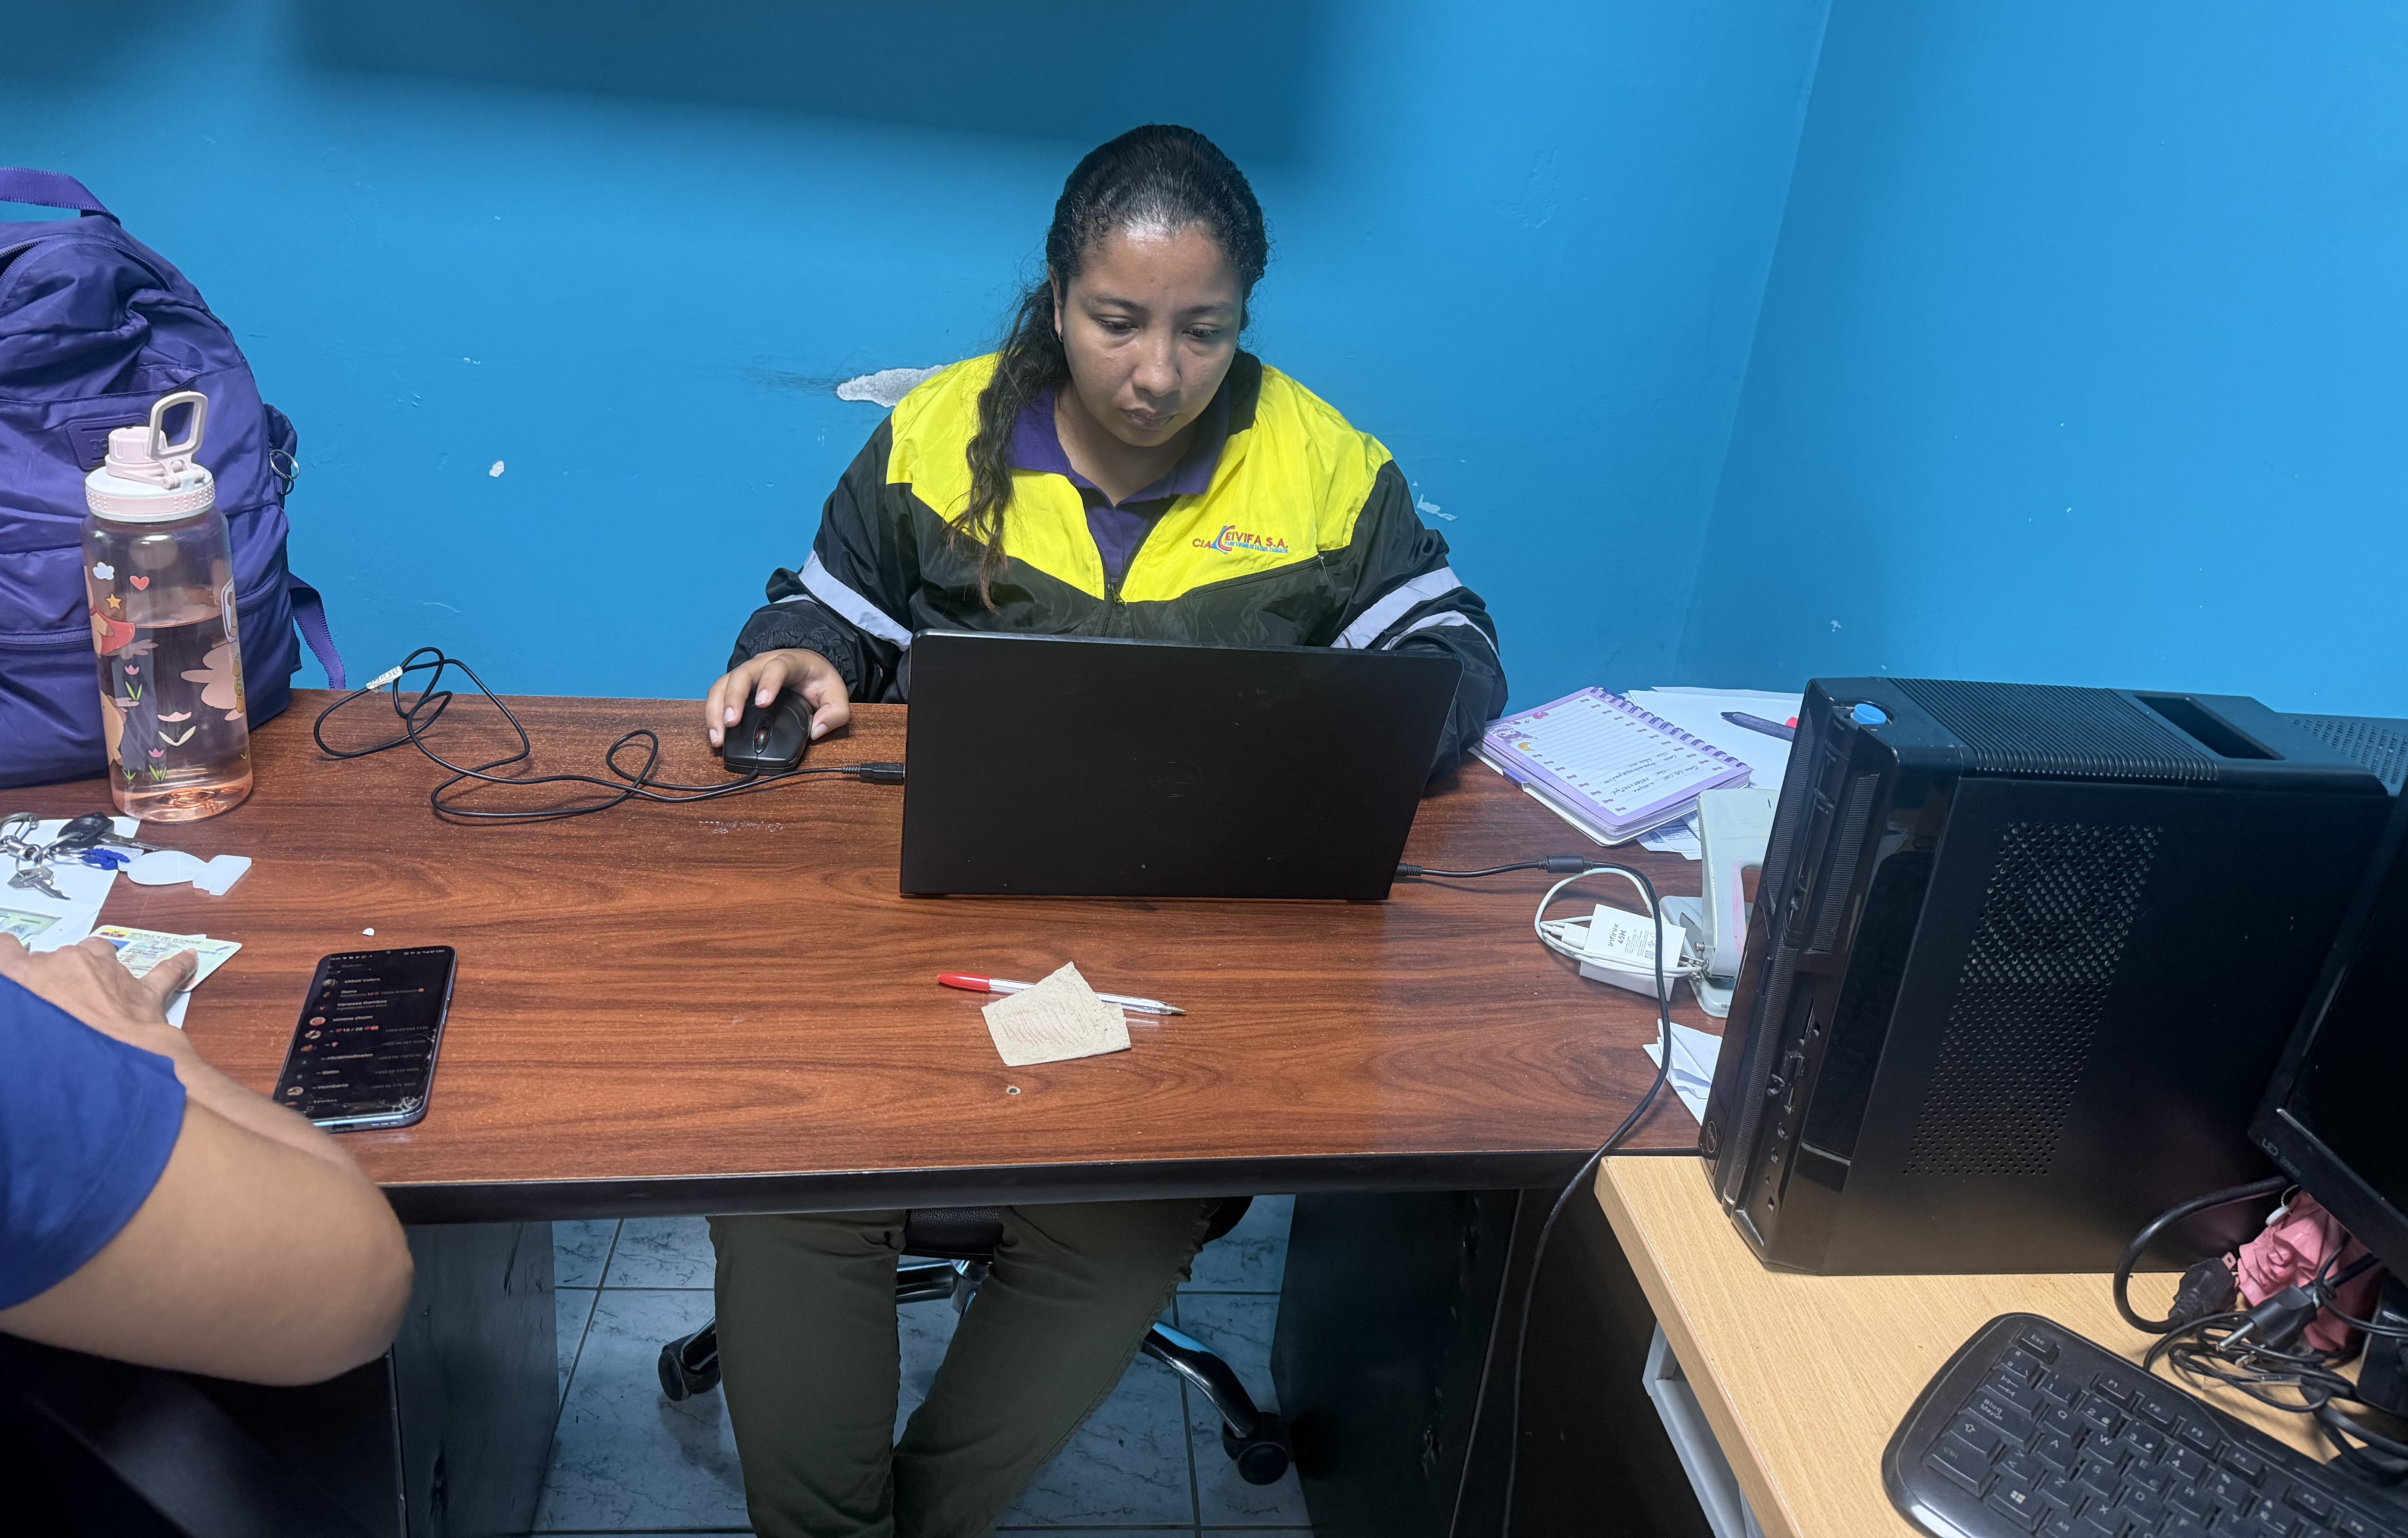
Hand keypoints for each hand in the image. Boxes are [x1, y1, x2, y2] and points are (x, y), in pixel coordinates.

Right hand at [0, 935, 197, 1054]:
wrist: (103, 1072)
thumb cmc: (49, 1056)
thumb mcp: (16, 1030)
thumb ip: (17, 1010)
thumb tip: (25, 1011)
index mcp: (27, 974)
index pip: (6, 950)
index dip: (9, 960)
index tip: (12, 970)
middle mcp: (69, 962)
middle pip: (57, 959)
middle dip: (57, 979)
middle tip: (56, 1010)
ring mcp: (110, 973)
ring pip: (100, 954)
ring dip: (96, 970)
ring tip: (95, 996)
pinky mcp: (143, 992)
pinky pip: (164, 972)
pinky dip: (176, 966)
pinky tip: (189, 958)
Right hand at [703, 648, 850, 746]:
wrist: (807, 668)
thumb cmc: (818, 680)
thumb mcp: (837, 694)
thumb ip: (835, 713)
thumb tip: (817, 731)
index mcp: (791, 662)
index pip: (777, 667)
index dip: (768, 683)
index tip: (763, 703)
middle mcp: (763, 663)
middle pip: (742, 674)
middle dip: (733, 698)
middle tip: (732, 723)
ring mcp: (747, 673)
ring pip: (724, 684)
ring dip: (717, 710)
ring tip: (719, 737)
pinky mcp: (736, 686)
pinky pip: (718, 695)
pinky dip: (713, 714)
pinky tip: (716, 735)